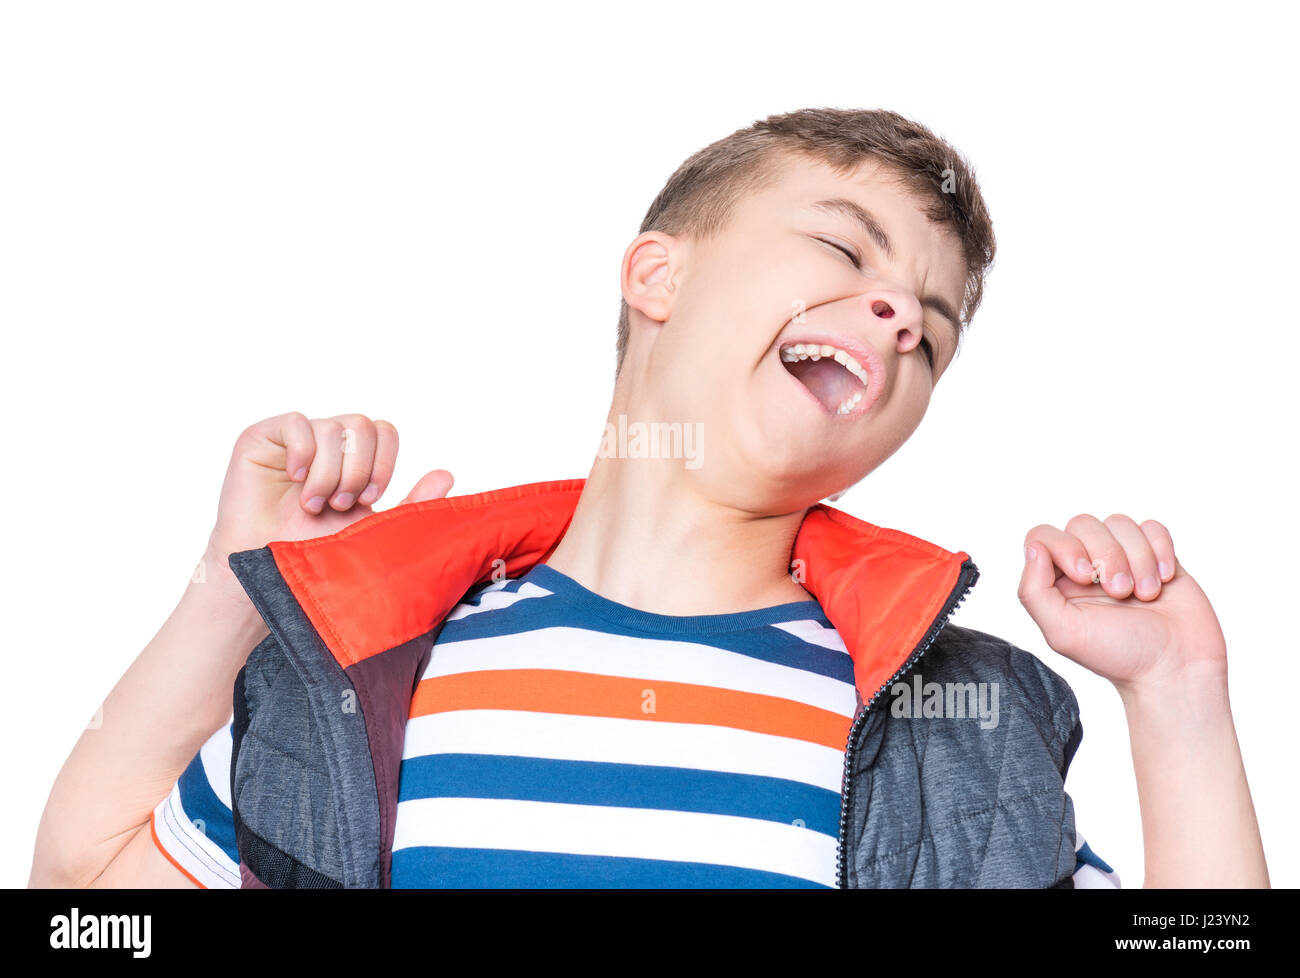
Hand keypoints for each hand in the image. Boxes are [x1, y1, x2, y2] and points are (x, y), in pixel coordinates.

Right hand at [207, 412, 453, 572]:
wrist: (269, 572)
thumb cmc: (317, 552)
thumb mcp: (372, 529)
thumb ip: (411, 504)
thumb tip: (447, 475)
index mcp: (355, 459)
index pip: (385, 431)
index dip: (384, 462)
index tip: (370, 498)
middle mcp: (328, 443)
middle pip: (363, 425)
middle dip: (359, 469)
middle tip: (341, 504)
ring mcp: (296, 438)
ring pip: (332, 428)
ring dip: (329, 473)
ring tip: (314, 505)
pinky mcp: (263, 438)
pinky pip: (296, 422)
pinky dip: (302, 453)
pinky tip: (294, 480)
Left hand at [1017, 514, 1227, 693]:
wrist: (1177, 667)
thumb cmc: (1120, 655)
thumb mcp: (1063, 632)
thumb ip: (1034, 591)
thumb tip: (1034, 547)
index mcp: (1058, 582)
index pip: (1044, 537)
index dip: (1064, 547)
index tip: (1085, 577)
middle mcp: (1087, 566)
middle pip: (1082, 523)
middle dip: (1106, 556)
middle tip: (1120, 593)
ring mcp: (1123, 559)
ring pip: (1119, 523)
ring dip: (1137, 557)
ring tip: (1145, 594)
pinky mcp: (1157, 556)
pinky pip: (1152, 527)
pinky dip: (1160, 549)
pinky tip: (1164, 580)